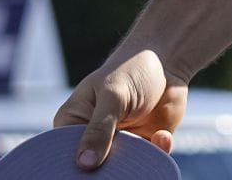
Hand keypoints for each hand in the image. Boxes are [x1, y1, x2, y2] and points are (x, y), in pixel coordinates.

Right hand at [53, 49, 186, 167]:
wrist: (166, 62)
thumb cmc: (130, 71)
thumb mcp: (113, 96)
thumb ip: (100, 128)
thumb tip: (84, 163)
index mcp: (72, 124)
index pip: (64, 153)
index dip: (74, 166)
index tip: (89, 170)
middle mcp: (93, 139)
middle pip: (92, 169)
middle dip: (106, 172)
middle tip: (119, 167)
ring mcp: (121, 144)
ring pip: (122, 169)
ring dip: (134, 165)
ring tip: (143, 149)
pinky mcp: (146, 145)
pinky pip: (151, 160)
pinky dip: (158, 152)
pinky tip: (162, 135)